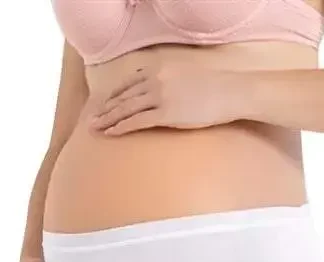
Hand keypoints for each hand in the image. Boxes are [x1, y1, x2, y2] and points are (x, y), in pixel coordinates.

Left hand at [88, 62, 244, 135]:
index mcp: (159, 66)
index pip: (128, 81)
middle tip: (91, 119)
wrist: (233, 91)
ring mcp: (159, 95)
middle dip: (104, 109)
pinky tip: (111, 133)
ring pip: (125, 109)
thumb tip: (163, 90)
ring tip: (95, 129)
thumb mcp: (187, 74)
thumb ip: (170, 79)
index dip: (113, 95)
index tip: (102, 104)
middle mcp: (155, 78)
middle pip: (122, 95)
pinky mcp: (166, 113)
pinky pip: (137, 121)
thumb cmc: (216, 86)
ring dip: (107, 120)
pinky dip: (121, 127)